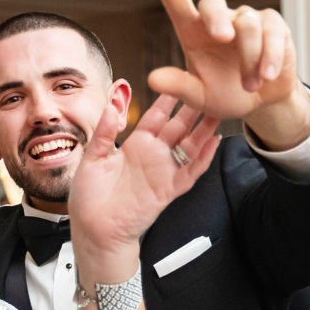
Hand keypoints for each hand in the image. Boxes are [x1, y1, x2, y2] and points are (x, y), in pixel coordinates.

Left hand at [69, 95, 219, 255]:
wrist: (95, 229)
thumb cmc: (90, 197)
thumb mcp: (92, 159)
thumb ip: (104, 133)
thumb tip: (111, 106)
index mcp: (135, 145)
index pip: (155, 116)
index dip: (167, 100)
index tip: (177, 80)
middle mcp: (152, 155)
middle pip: (178, 126)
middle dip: (192, 108)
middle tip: (206, 88)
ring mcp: (163, 172)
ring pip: (190, 145)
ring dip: (204, 129)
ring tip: (219, 108)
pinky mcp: (169, 189)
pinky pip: (191, 172)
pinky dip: (204, 158)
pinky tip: (215, 141)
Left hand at [146, 0, 309, 146]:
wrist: (261, 102)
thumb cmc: (225, 94)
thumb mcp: (199, 96)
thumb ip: (178, 86)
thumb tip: (152, 79)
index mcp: (194, 32)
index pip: (177, 1)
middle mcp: (218, 20)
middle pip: (213, 4)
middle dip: (217, 19)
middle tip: (222, 37)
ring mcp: (246, 19)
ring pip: (247, 26)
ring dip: (249, 59)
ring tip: (250, 85)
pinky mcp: (273, 25)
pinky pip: (272, 32)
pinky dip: (268, 56)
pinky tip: (266, 74)